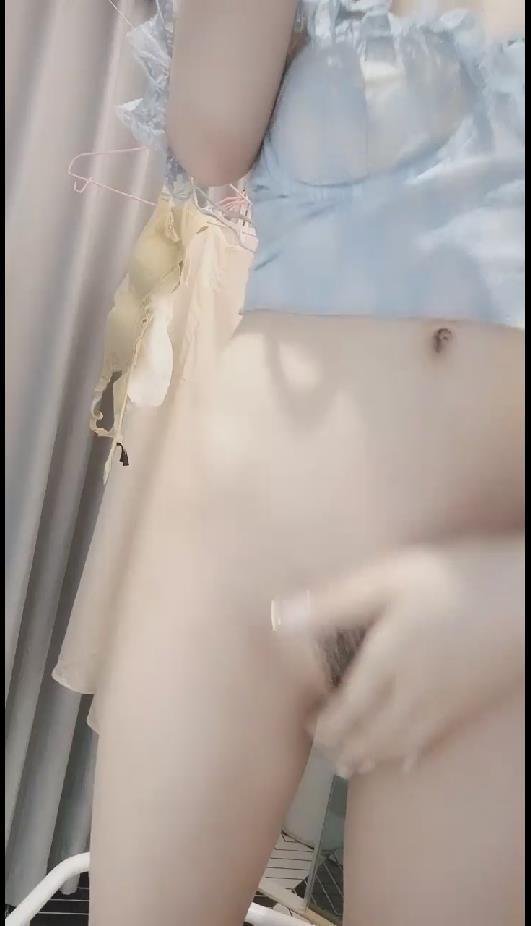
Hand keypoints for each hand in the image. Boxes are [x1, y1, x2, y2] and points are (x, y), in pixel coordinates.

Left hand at [272, 538, 523, 775]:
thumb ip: (335, 600)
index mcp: (386, 663)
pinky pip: (432, 742)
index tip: (308, 729)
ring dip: (373, 757)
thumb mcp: (391, 575)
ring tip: (355, 766)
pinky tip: (410, 763)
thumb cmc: (460, 577)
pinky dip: (411, 756)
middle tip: (327, 755)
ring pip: (401, 744)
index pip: (346, 710)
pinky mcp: (471, 704)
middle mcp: (412, 694)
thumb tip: (278, 619)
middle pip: (373, 734)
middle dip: (345, 747)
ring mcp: (446, 705)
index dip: (325, 725)